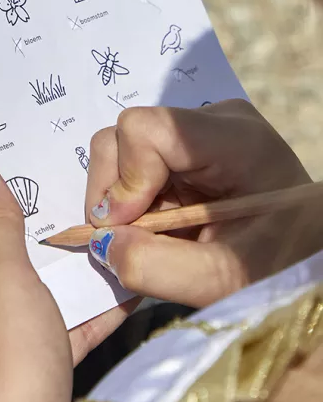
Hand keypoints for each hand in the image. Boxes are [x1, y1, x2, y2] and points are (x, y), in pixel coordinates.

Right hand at [85, 99, 318, 306]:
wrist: (307, 255)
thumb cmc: (280, 267)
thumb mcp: (223, 281)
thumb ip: (158, 268)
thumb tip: (99, 243)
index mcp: (237, 142)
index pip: (146, 129)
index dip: (125, 178)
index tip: (126, 228)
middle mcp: (214, 120)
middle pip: (126, 135)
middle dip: (115, 192)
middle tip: (131, 240)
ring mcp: (198, 128)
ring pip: (122, 148)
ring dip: (122, 200)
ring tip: (153, 236)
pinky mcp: (186, 144)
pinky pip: (135, 161)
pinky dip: (132, 199)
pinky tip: (160, 225)